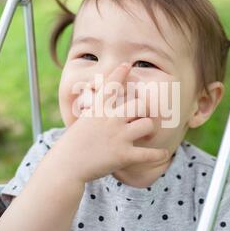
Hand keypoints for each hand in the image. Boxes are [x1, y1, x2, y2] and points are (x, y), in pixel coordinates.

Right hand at [46, 62, 169, 182]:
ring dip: (150, 131)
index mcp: (99, 110)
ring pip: (147, 124)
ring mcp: (118, 137)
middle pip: (140, 104)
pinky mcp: (123, 155)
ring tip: (148, 136)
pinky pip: (148, 154)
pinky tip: (163, 153)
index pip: (111, 85)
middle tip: (144, 117)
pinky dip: (158, 154)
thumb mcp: (82, 121)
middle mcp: (111, 119)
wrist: (66, 165)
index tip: (127, 65)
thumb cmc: (72, 144)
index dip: (120, 73)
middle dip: (145, 110)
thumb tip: (100, 105)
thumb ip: (95, 113)